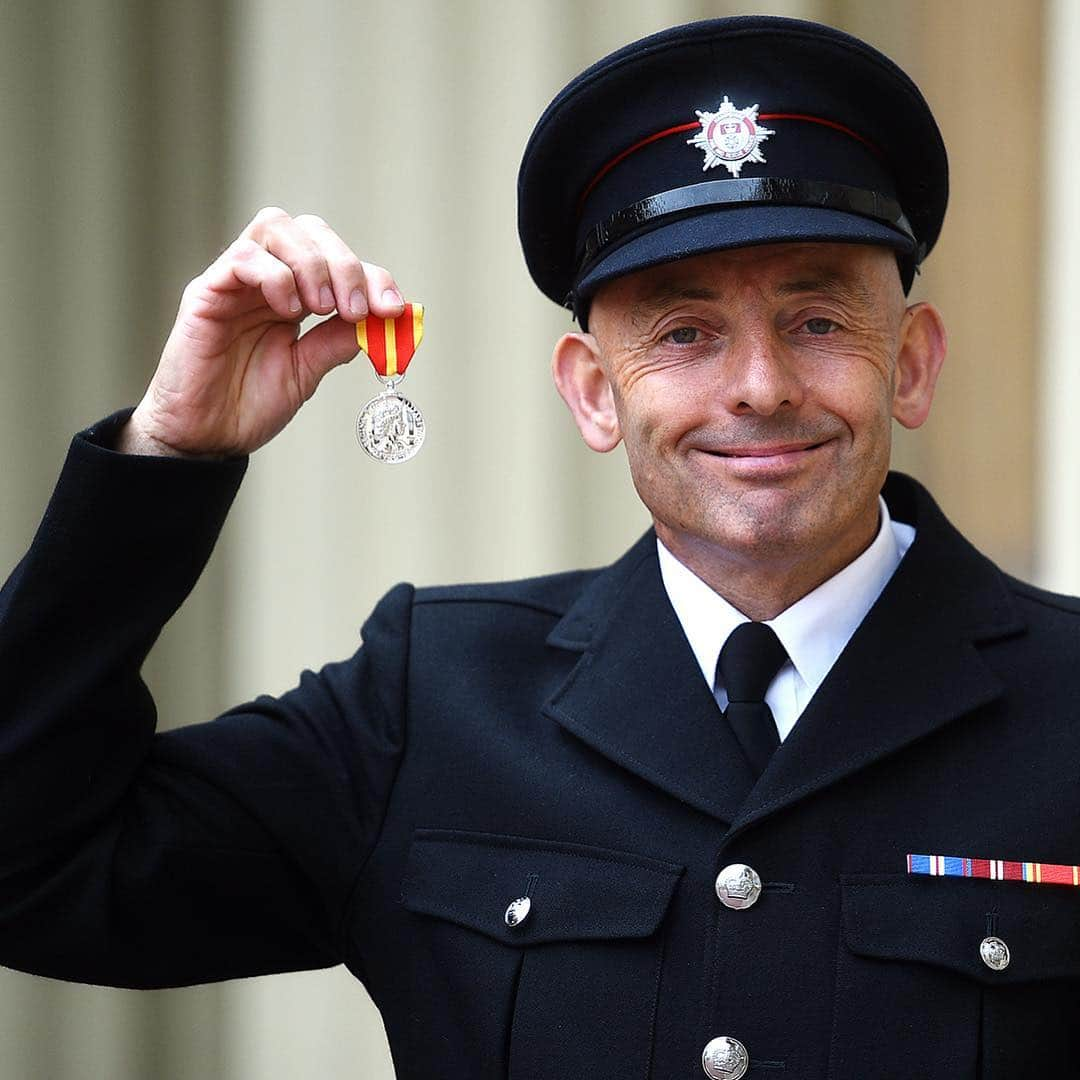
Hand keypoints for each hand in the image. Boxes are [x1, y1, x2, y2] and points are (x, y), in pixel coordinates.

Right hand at [119, 207, 405, 457]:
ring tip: (323, 308)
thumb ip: (338, 341)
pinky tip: (287, 310)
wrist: (208, 437)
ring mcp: (235, 281)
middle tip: (356, 310)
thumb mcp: (308, 370)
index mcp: (295, 294)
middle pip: (309, 230)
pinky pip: (242, 258)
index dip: (372, 276)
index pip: (338, 258)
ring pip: (275, 228)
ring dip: (311, 264)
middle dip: (344, 264)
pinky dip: (275, 276)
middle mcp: (266, 278)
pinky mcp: (206, 292)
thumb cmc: (251, 403)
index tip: (394, 308)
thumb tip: (384, 319)